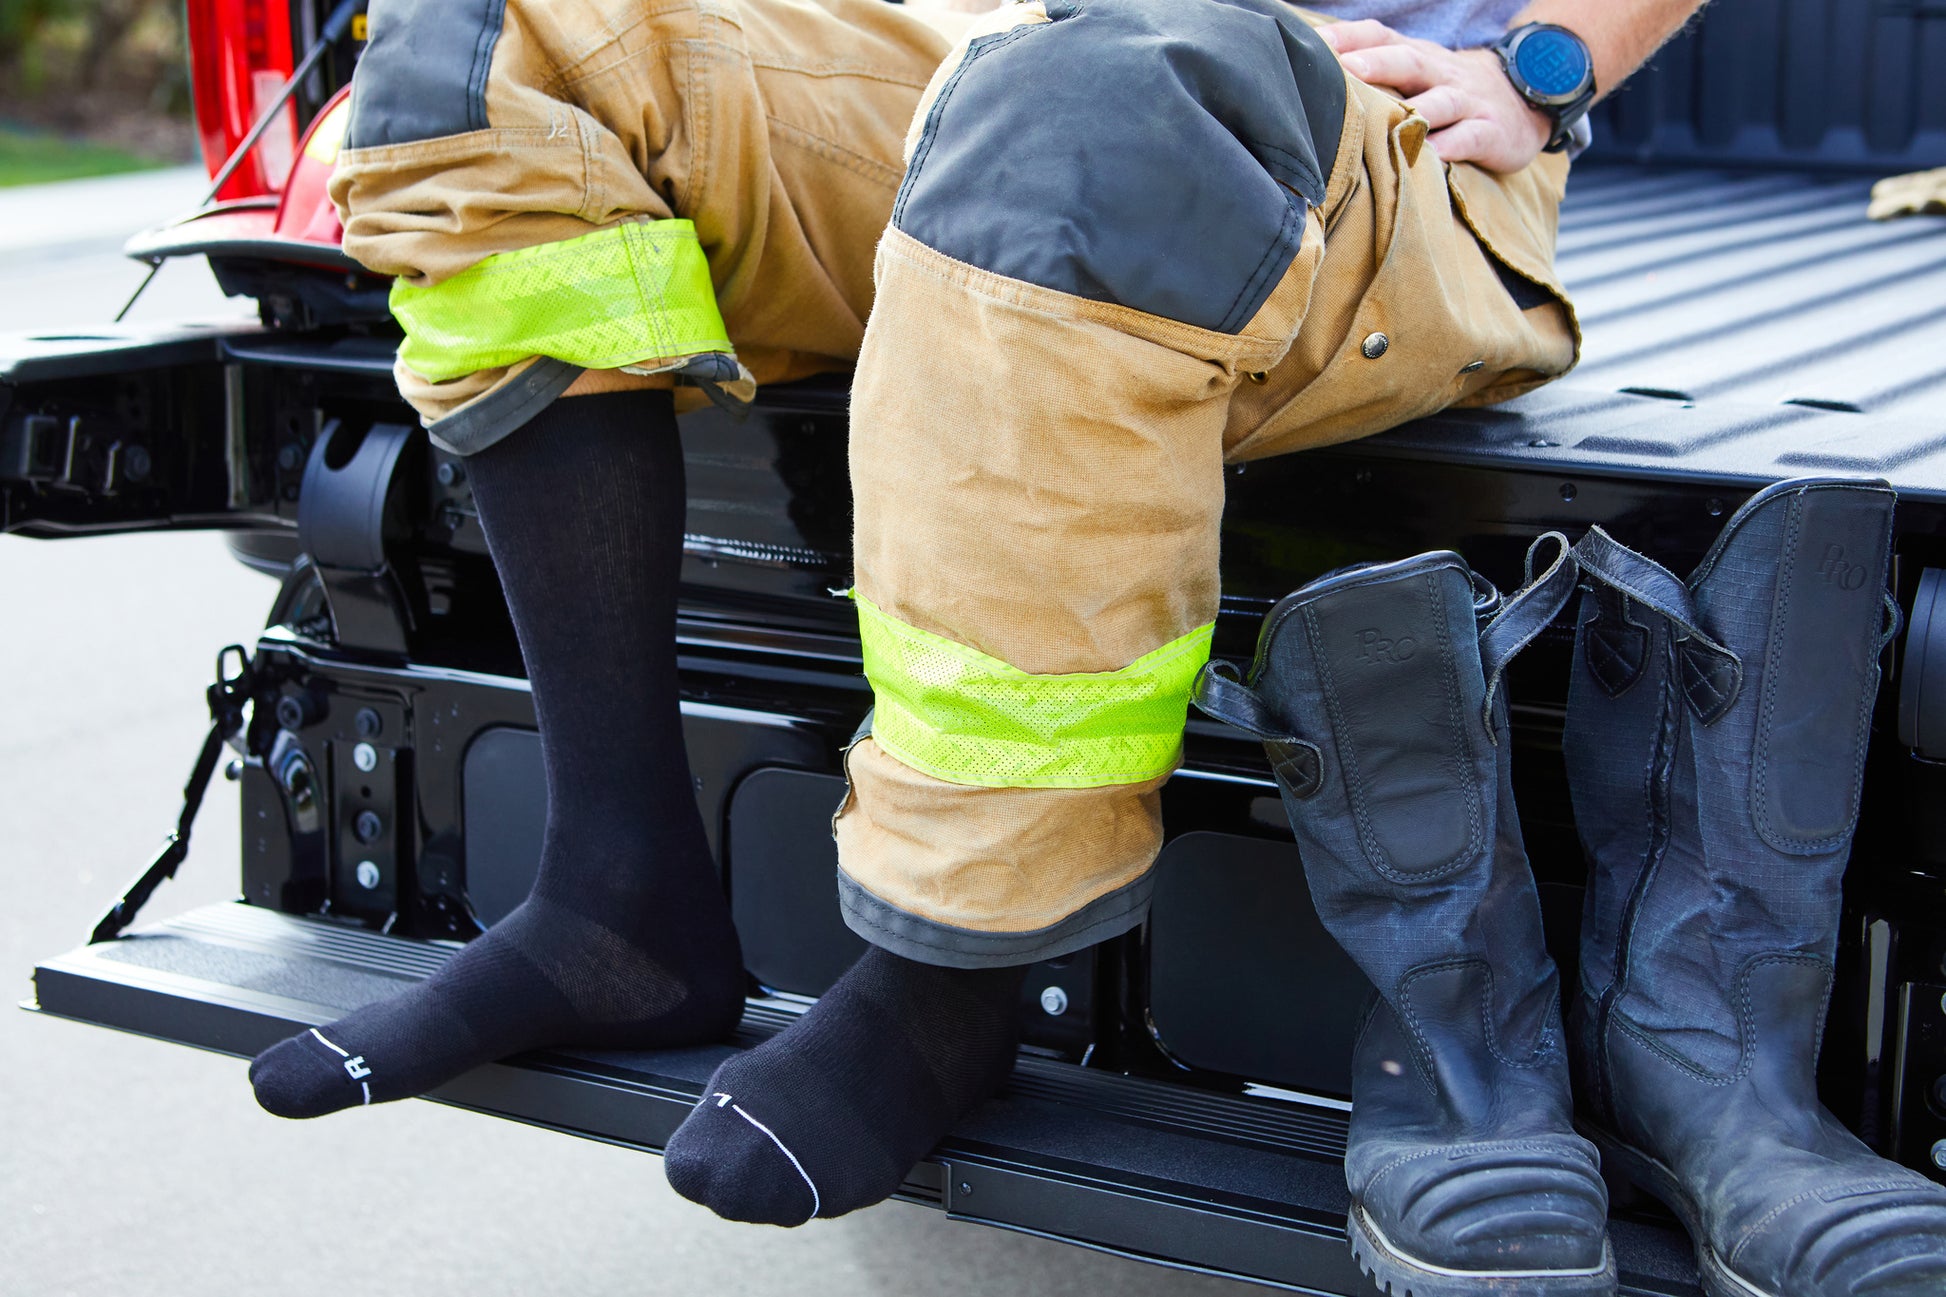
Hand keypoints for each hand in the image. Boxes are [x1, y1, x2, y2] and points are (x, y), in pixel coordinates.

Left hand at [1318, 20, 1552, 173]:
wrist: (1527, 101)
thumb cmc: (1452, 92)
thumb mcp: (1419, 74)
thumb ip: (1378, 75)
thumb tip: (1316, 84)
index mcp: (1418, 56)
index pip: (1381, 35)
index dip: (1350, 36)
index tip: (1315, 43)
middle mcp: (1441, 72)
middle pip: (1409, 61)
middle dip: (1377, 63)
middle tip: (1347, 70)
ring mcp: (1469, 100)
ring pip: (1441, 100)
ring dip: (1414, 108)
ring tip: (1386, 117)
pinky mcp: (1491, 131)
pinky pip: (1469, 137)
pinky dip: (1449, 146)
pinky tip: (1429, 156)